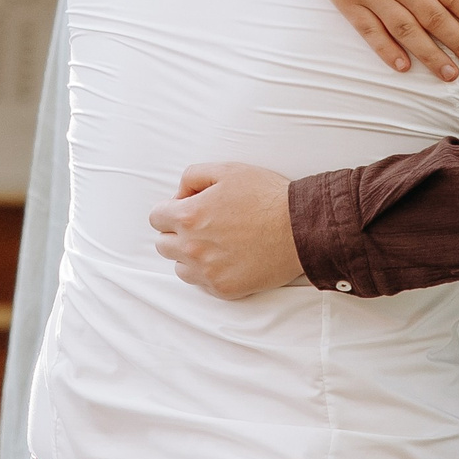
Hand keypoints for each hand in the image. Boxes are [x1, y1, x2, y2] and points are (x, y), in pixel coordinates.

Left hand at [148, 163, 304, 297]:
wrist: (302, 228)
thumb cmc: (267, 196)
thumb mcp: (228, 170)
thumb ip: (192, 177)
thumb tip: (179, 195)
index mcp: (189, 216)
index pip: (156, 218)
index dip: (171, 211)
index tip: (188, 210)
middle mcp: (192, 247)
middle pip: (163, 244)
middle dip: (178, 233)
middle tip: (205, 226)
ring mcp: (207, 271)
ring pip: (180, 266)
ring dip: (191, 256)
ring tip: (217, 244)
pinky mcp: (224, 288)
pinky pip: (201, 284)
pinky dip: (210, 272)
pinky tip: (230, 258)